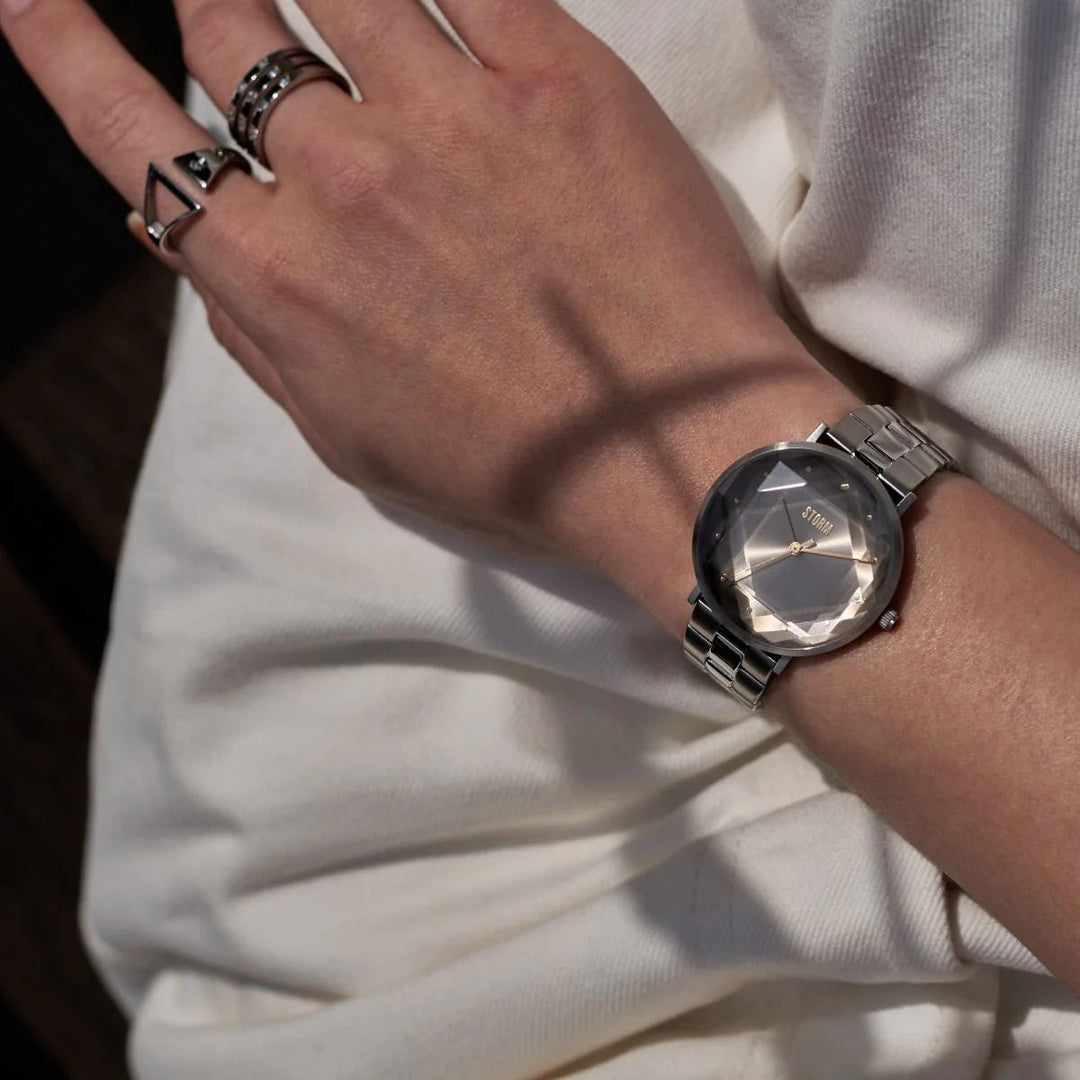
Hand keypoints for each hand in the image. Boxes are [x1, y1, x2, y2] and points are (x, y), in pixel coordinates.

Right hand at [3, 0, 852, 622]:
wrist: (667, 452)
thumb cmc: (512, 468)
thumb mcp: (348, 436)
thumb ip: (252, 331)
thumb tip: (175, 234)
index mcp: (278, 279)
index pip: (129, 133)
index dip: (65, 50)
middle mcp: (340, 177)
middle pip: (227, 29)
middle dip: (214, 3)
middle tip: (231, 4)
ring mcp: (446, 114)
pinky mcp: (553, 74)